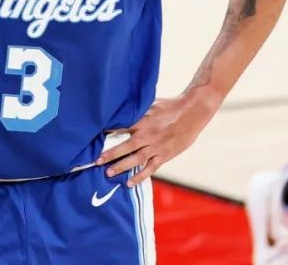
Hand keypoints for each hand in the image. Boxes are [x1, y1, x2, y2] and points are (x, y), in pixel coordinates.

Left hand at [97, 91, 219, 186]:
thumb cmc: (172, 105)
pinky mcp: (165, 155)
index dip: (108, 133)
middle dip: (110, 154)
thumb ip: (138, 111)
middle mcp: (149, 135)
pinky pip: (150, 168)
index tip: (94, 138)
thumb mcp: (152, 104)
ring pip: (136, 159)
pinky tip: (129, 183)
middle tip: (96, 161)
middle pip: (126, 146)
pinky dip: (140, 176)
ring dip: (121, 166)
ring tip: (108, 173)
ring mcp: (157, 147)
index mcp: (144, 120)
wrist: (193, 111)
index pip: (122, 128)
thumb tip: (122, 111)